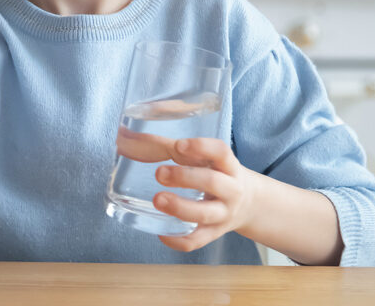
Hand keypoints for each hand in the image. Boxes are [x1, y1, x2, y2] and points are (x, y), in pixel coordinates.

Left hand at [151, 137, 258, 251]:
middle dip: (184, 177)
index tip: (178, 145)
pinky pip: (198, 241)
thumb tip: (124, 134)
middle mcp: (231, 190)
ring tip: (158, 200)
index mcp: (228, 166)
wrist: (250, 204)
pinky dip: (179, 240)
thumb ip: (169, 147)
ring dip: (180, 207)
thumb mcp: (202, 158)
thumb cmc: (216, 173)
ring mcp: (224, 214)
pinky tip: (161, 234)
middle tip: (159, 173)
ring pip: (205, 214)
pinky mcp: (215, 233)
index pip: (221, 153)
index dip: (202, 148)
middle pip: (212, 182)